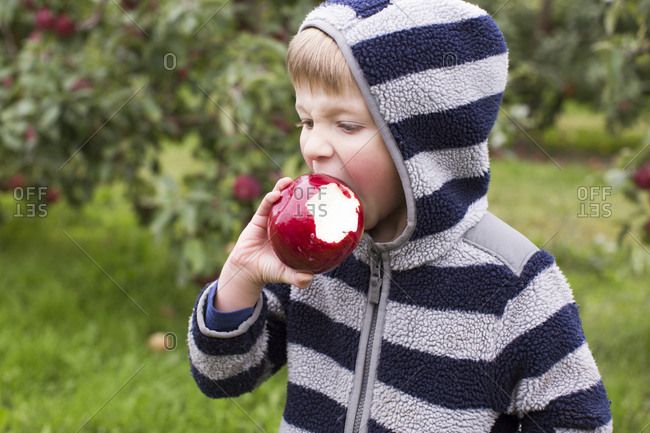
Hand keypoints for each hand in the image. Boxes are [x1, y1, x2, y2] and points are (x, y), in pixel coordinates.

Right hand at [215, 177, 313, 311]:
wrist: (247, 269)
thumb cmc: (270, 270)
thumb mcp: (285, 274)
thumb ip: (297, 278)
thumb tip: (309, 279)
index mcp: (295, 233)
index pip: (308, 217)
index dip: (315, 206)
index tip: (325, 197)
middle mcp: (286, 223)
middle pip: (295, 203)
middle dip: (301, 191)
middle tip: (309, 182)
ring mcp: (273, 218)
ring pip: (280, 199)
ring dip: (284, 188)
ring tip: (290, 181)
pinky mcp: (259, 217)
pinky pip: (265, 205)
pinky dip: (270, 198)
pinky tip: (276, 194)